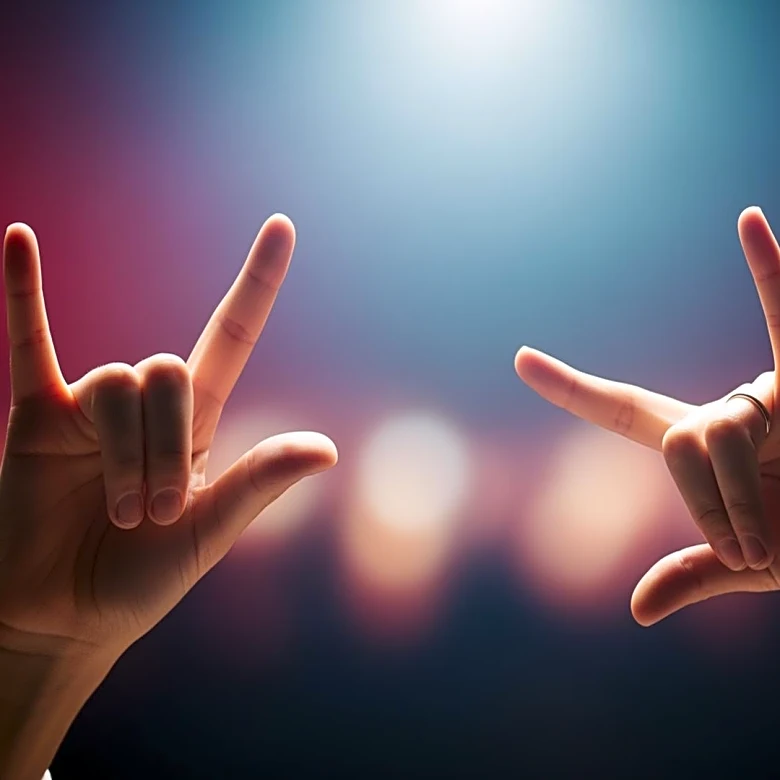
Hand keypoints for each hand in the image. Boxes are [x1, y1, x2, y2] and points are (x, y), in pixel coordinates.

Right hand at [0, 215, 336, 658]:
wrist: (68, 618)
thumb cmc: (144, 580)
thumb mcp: (212, 531)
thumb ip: (259, 482)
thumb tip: (328, 449)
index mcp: (199, 424)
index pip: (231, 333)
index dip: (257, 282)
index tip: (282, 225)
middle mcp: (148, 405)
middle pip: (169, 369)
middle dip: (169, 445)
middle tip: (156, 512)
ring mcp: (91, 407)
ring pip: (118, 382)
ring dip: (126, 454)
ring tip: (122, 514)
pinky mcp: (36, 417)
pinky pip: (28, 342)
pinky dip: (24, 292)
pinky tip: (18, 238)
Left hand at [515, 206, 779, 626]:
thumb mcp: (750, 566)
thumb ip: (695, 574)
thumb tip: (637, 612)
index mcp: (698, 445)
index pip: (620, 408)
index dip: (570, 386)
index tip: (519, 358)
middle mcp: (725, 411)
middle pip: (676, 443)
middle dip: (703, 508)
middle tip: (746, 551)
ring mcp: (765, 395)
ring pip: (715, 434)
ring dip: (738, 504)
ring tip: (772, 541)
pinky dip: (771, 272)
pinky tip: (748, 219)